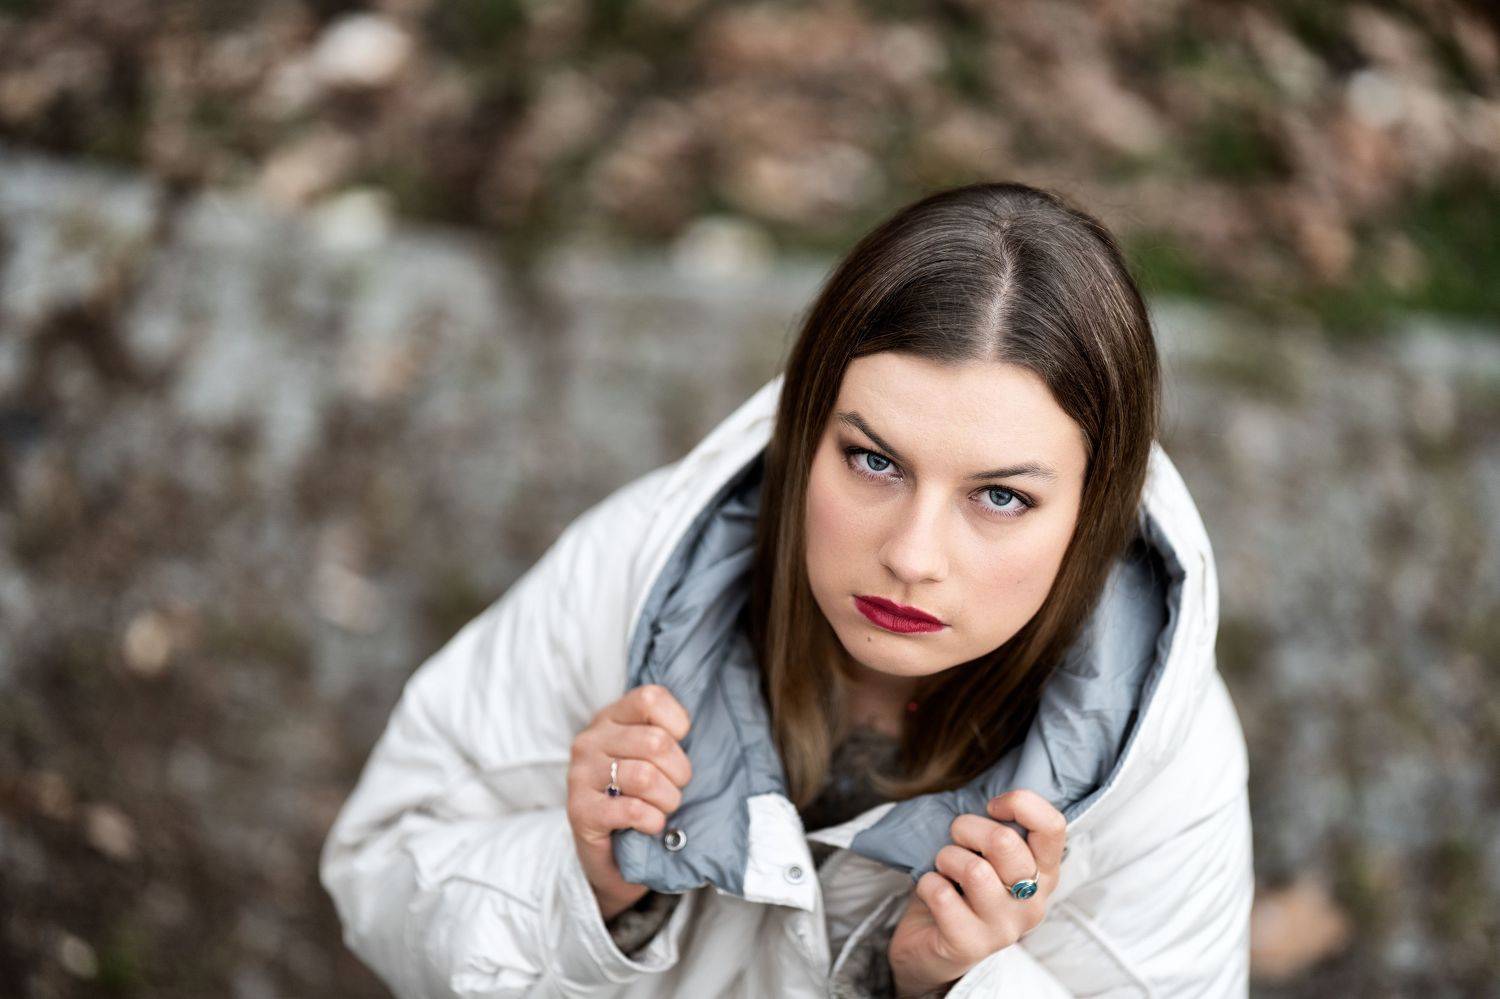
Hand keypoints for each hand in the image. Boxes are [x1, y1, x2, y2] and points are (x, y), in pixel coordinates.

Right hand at [565, 684, 692, 920]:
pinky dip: (652, 820)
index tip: (678, 745)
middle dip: (679, 772)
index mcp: (611, 718)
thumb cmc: (639, 795)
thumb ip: (666, 735)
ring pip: (645, 777)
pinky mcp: (580, 810)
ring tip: (663, 808)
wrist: (609, 851)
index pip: (651, 698)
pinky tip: (651, 824)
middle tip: (676, 788)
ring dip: (668, 799)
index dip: (677, 723)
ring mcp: (580, 774)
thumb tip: (697, 731)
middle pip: (655, 742)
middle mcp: (590, 740)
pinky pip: (631, 810)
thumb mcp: (651, 756)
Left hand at [887, 789, 1065, 997]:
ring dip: (946, 858)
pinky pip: (941, 894)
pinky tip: (932, 892)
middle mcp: (1032, 903)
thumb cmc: (962, 888)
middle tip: (956, 838)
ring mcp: (1004, 928)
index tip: (992, 806)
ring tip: (944, 868)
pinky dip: (927, 883)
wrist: (933, 948)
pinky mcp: (970, 945)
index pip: (1052, 826)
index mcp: (1044, 874)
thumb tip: (993, 797)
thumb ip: (1000, 829)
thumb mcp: (988, 855)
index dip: (1020, 802)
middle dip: (967, 827)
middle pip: (1004, 842)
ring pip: (973, 870)